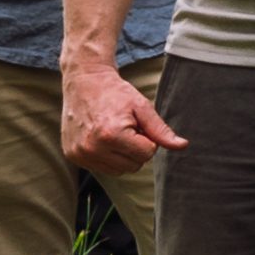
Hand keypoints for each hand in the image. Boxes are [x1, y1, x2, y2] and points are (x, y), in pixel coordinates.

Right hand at [61, 57, 182, 172]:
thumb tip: (182, 146)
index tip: (138, 125)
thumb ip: (161, 130)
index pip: (147, 154)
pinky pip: (102, 168)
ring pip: (119, 170)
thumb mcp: (142, 107)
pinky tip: (102, 138)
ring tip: (114, 133)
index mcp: (111, 135)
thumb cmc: (115, 93)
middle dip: (136, 148)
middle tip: (126, 128)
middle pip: (133, 165)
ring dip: (122, 155)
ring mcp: (80, 154)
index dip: (148, 139)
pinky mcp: (73, 156)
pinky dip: (107, 156)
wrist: (84, 83)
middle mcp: (92, 148)